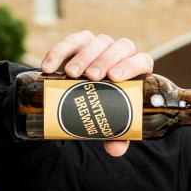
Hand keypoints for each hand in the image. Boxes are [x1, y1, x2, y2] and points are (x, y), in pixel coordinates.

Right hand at [41, 30, 153, 156]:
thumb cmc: (104, 108)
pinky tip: (48, 68)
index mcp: (136, 71)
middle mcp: (121, 54)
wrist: (81, 94)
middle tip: (91, 77)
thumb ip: (116, 134)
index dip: (131, 66)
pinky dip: (59, 51)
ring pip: (97, 41)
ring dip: (83, 55)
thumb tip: (116, 149)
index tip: (114, 79)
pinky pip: (71, 41)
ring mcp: (101, 46)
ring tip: (71, 74)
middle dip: (105, 60)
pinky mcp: (80, 42)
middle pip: (121, 47)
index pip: (142, 61)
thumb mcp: (110, 122)